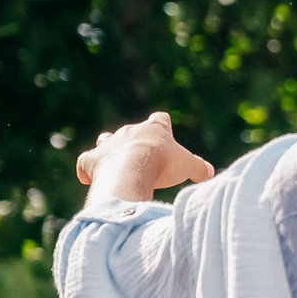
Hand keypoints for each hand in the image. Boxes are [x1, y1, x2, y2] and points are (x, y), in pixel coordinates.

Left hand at [75, 111, 214, 201]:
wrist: (132, 169)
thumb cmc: (163, 164)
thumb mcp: (189, 166)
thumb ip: (200, 168)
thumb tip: (210, 173)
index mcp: (154, 128)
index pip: (160, 119)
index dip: (163, 126)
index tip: (165, 135)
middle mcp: (130, 131)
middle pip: (132, 131)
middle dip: (137, 143)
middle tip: (145, 162)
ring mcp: (108, 144)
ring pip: (106, 140)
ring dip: (110, 150)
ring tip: (117, 164)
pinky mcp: (92, 159)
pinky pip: (85, 162)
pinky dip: (87, 170)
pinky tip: (90, 178)